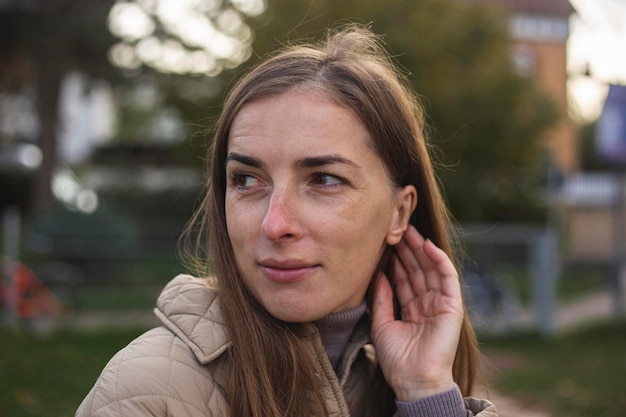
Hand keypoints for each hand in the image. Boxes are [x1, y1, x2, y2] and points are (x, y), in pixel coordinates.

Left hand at [370, 225, 463, 400]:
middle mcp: (427, 304)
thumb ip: (381, 297)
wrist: (414, 381)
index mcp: (412, 310)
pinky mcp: (453, 306)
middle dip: (407, 250)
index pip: (404, 279)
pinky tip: (427, 245)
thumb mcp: (381, 323)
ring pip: (430, 269)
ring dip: (420, 249)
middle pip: (417, 270)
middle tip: (396, 229)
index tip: (384, 243)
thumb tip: (378, 272)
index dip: (395, 261)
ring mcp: (441, 304)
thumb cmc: (397, 359)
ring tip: (408, 230)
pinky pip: (447, 277)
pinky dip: (438, 260)